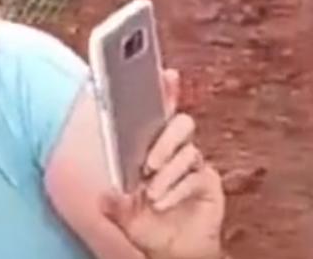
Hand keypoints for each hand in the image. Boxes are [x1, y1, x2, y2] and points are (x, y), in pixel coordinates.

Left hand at [104, 70, 225, 258]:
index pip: (157, 110)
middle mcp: (174, 150)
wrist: (171, 250)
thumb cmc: (145, 223)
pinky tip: (161, 203)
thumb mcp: (121, 212)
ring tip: (151, 193)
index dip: (166, 89)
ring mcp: (194, 166)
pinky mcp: (209, 184)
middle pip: (180, 124)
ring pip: (188, 152)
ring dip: (167, 174)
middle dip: (165, 139)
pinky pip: (196, 178)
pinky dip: (177, 191)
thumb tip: (105, 196)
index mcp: (150, 145)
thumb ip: (113, 203)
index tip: (167, 73)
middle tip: (148, 163)